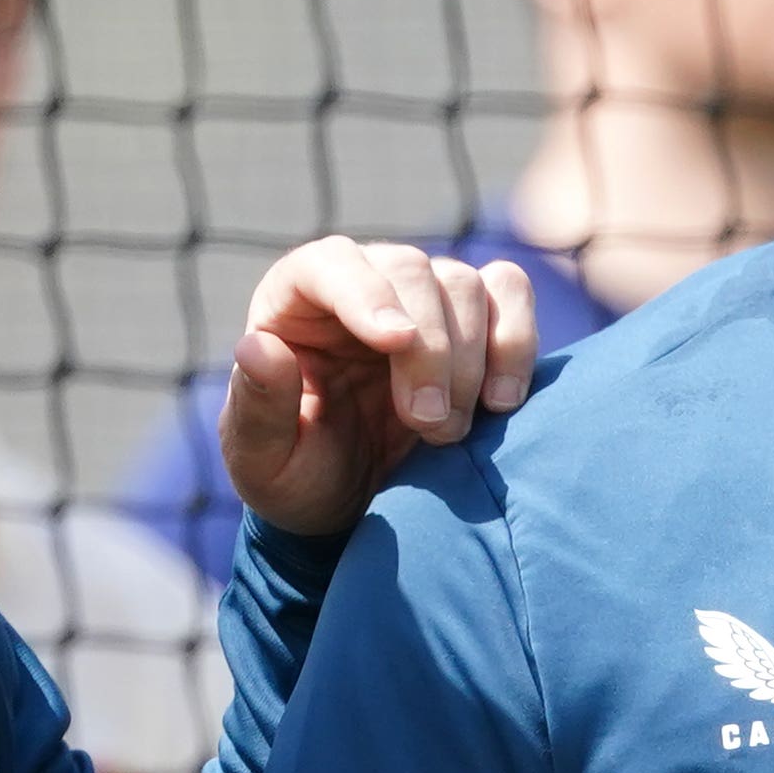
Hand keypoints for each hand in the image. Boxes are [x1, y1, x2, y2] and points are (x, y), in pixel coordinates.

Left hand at [219, 239, 539, 537]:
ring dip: (471, 360)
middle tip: (429, 425)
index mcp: (295, 301)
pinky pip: (510, 295)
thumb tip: (257, 347)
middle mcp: (362, 282)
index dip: (367, 294)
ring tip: (450, 432)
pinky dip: (516, 342)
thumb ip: (258, 408)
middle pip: (411, 271)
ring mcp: (422, 297)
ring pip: (465, 284)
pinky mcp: (473, 319)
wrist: (352, 507)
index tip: (396, 343)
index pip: (332, 264)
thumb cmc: (297, 476)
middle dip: (429, 349)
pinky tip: (501, 401)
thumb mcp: (261, 461)